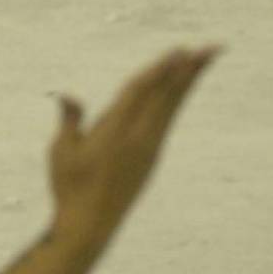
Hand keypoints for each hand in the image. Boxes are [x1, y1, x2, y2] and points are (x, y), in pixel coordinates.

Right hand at [47, 46, 218, 245]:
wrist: (90, 225)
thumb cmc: (69, 188)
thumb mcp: (61, 153)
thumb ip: (70, 121)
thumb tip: (68, 95)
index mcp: (115, 133)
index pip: (142, 93)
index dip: (161, 70)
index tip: (179, 52)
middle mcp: (138, 137)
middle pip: (167, 95)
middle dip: (188, 70)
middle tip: (211, 48)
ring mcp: (149, 146)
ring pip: (172, 105)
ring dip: (189, 80)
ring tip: (206, 58)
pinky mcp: (152, 154)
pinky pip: (169, 118)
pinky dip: (178, 98)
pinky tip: (185, 86)